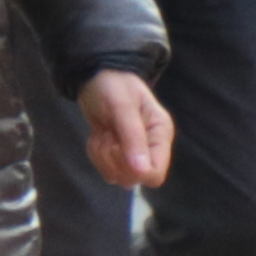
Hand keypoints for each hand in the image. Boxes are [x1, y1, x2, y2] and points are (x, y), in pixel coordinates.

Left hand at [78, 68, 174, 190]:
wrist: (96, 77)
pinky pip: (105, 169)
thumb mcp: (122, 107)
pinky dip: (96, 153)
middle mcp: (150, 147)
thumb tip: (142, 171)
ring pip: (117, 176)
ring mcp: (134, 152)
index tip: (118, 147)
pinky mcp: (117, 154)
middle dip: (114, 159)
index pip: (155, 174)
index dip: (133, 170)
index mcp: (160, 134)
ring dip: (103, 155)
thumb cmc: (113, 86)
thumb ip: (133, 138)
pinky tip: (99, 134)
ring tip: (104, 131)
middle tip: (109, 134)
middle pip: (134, 179)